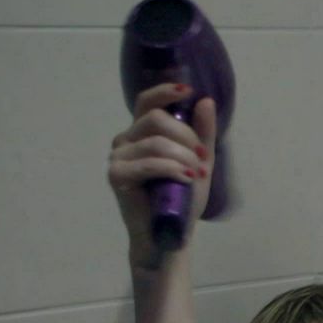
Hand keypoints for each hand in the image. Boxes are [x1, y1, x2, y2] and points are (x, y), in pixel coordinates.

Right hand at [109, 83, 217, 268]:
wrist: (170, 231)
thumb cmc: (181, 197)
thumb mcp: (199, 161)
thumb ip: (203, 133)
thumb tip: (206, 101)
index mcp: (142, 132)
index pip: (147, 102)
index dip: (165, 92)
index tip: (188, 91)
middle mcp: (126, 140)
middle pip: (156, 120)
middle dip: (186, 137)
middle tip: (202, 158)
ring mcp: (118, 156)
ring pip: (155, 142)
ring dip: (183, 157)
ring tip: (196, 174)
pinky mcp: (116, 175)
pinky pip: (148, 163)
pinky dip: (171, 169)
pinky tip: (185, 178)